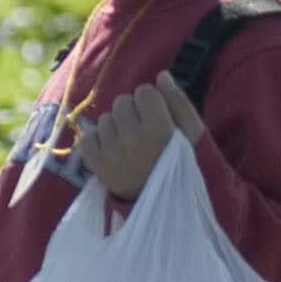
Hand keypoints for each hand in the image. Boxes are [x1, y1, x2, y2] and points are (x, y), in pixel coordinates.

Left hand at [81, 78, 209, 202]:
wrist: (163, 205)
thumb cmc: (181, 165)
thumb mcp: (193, 134)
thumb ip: (179, 102)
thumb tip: (161, 75)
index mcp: (159, 129)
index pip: (144, 91)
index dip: (152, 102)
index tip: (158, 118)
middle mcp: (132, 138)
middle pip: (122, 101)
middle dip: (132, 112)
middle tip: (143, 133)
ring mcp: (111, 152)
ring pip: (105, 118)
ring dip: (116, 127)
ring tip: (129, 145)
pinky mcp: (95, 164)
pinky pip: (87, 136)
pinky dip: (98, 141)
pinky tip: (114, 152)